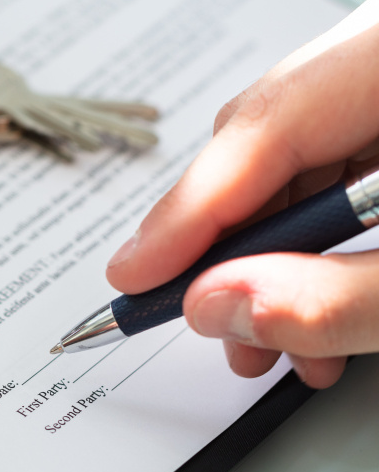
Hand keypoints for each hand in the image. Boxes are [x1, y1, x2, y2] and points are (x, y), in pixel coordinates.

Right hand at [107, 0, 378, 388]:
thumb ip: (340, 298)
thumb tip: (219, 309)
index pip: (264, 125)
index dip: (188, 212)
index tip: (133, 278)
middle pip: (265, 145)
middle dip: (224, 247)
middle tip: (191, 316)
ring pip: (295, 164)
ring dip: (270, 259)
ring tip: (269, 346)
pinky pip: (333, 171)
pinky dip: (312, 243)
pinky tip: (320, 305)